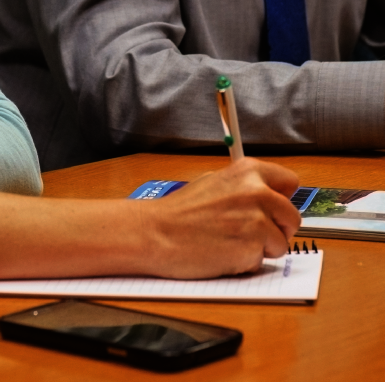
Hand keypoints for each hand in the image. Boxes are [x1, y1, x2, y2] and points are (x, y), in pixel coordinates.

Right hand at [140, 157, 300, 278]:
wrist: (155, 233)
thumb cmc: (177, 212)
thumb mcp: (212, 183)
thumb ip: (243, 187)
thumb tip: (267, 196)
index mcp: (248, 172)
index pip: (290, 183)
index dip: (280, 199)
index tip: (270, 210)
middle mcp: (258, 192)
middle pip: (292, 217)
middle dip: (276, 229)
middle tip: (247, 234)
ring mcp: (257, 221)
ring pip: (280, 243)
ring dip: (260, 248)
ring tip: (229, 243)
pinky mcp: (252, 248)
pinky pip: (262, 261)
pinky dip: (246, 263)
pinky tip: (223, 254)